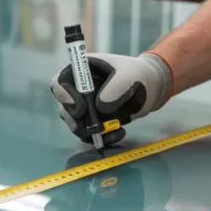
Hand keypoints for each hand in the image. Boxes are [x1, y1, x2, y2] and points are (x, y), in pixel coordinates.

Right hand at [50, 52, 171, 144]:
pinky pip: (89, 134)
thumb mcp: (130, 75)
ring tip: (116, 131)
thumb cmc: (138, 74)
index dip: (64, 97)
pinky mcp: (93, 120)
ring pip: (76, 124)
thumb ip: (116, 87)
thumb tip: (101, 107)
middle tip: (97, 128)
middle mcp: (77, 89)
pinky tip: (120, 133)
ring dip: (91, 133)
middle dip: (78, 121)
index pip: (59, 83)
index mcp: (80, 71)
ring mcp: (85, 106)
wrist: (151, 88)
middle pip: (66, 109)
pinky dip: (102, 138)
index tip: (81, 109)